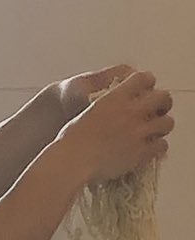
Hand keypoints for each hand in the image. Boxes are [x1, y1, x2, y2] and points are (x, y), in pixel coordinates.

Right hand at [61, 69, 172, 184]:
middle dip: (163, 103)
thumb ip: (106, 106)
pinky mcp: (142, 152)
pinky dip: (159, 146)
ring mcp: (138, 132)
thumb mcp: (87, 112)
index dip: (148, 82)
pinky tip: (150, 148)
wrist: (72, 162)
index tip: (146, 89)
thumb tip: (115, 107)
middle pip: (163, 98)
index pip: (143, 78)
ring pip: (168, 122)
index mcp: (114, 98)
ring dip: (162, 125)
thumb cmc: (71, 139)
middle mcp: (130, 112)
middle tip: (157, 110)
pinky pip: (163, 145)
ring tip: (154, 130)